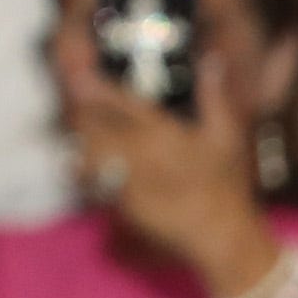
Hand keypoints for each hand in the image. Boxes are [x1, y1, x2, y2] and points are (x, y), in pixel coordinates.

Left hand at [66, 54, 278, 292]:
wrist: (219, 236)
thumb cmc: (225, 185)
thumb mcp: (226, 137)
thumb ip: (213, 98)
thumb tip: (210, 61)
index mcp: (164, 133)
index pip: (121, 103)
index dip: (95, 87)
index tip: (78, 75)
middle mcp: (140, 153)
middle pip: (94, 124)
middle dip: (79, 111)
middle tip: (71, 101)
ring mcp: (126, 179)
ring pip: (86, 151)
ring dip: (78, 139)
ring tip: (74, 130)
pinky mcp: (118, 203)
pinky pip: (90, 180)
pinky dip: (81, 170)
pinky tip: (78, 164)